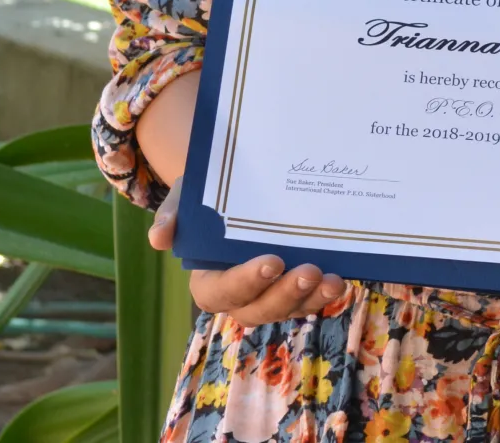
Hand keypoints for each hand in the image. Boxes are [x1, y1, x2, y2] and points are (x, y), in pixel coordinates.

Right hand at [147, 177, 347, 324]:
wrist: (233, 190)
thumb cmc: (204, 198)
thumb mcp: (184, 198)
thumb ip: (172, 215)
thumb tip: (158, 238)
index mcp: (208, 281)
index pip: (222, 291)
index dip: (246, 282)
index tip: (271, 262)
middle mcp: (239, 297)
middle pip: (259, 310)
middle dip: (285, 295)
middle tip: (309, 271)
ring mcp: (269, 295)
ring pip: (288, 309)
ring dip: (311, 299)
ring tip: (333, 280)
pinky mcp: (293, 286)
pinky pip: (308, 299)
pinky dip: (323, 293)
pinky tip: (340, 278)